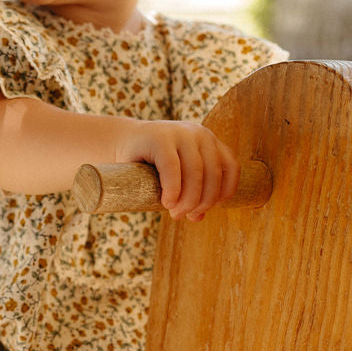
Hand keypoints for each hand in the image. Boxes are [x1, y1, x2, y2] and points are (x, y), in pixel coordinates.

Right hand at [113, 120, 239, 220]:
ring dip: (188, 199)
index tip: (205, 209)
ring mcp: (180, 133)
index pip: (230, 167)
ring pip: (196, 172)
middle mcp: (200, 134)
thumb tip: (198, 217)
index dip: (223, 192)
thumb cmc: (150, 165)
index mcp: (209, 142)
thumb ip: (190, 193)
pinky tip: (167, 202)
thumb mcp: (177, 178)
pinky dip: (173, 189)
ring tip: (175, 213)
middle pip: (213, 174)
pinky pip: (173, 168)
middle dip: (201, 201)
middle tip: (184, 215)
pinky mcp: (160, 137)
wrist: (121, 143)